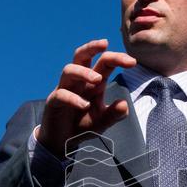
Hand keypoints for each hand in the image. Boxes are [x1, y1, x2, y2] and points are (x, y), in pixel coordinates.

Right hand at [38, 39, 135, 157]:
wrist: (62, 142)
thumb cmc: (82, 126)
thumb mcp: (102, 122)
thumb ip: (114, 114)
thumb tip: (124, 104)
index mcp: (92, 82)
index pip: (104, 63)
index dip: (117, 58)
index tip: (132, 62)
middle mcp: (78, 82)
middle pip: (81, 55)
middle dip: (91, 47)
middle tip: (105, 44)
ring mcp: (64, 90)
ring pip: (69, 70)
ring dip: (84, 72)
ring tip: (98, 80)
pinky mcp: (53, 102)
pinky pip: (61, 94)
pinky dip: (73, 98)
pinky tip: (85, 106)